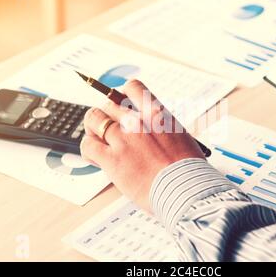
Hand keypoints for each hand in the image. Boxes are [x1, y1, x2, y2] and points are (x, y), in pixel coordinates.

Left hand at [80, 80, 204, 211]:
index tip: (120, 105)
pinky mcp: (111, 158)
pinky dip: (88, 150)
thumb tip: (149, 134)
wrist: (185, 189)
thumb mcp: (179, 137)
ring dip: (93, 128)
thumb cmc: (187, 169)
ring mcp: (123, 138)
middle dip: (106, 115)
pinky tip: (94, 158)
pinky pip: (88, 145)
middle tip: (107, 128)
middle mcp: (137, 121)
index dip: (122, 95)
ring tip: (96, 140)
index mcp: (156, 113)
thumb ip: (160, 130)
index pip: (132, 87)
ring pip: (93, 119)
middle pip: (108, 104)